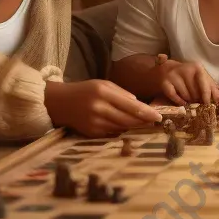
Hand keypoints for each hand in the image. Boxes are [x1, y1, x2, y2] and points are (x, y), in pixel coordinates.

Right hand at [45, 79, 162, 135]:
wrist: (60, 102)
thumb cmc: (86, 90)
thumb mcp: (104, 84)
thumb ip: (122, 93)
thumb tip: (139, 104)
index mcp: (104, 93)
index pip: (130, 105)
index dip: (146, 113)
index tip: (158, 116)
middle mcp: (99, 109)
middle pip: (128, 119)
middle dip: (143, 121)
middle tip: (155, 122)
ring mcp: (94, 123)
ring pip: (121, 127)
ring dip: (134, 126)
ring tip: (144, 123)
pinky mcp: (91, 133)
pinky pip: (112, 133)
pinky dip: (120, 130)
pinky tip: (126, 126)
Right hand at [159, 60, 218, 104]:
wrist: (168, 70)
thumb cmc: (189, 76)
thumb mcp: (201, 77)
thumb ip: (211, 86)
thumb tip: (218, 99)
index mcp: (197, 68)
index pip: (204, 85)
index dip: (207, 97)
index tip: (208, 104)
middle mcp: (185, 70)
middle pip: (195, 93)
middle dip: (197, 99)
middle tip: (196, 100)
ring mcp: (174, 76)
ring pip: (186, 96)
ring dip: (188, 101)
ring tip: (188, 98)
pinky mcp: (165, 83)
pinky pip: (175, 97)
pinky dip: (179, 102)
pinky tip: (182, 101)